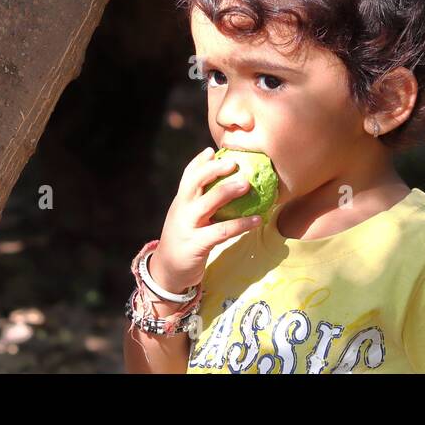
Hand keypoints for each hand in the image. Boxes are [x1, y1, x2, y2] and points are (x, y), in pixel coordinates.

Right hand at [150, 146, 263, 293]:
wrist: (167, 273)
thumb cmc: (185, 241)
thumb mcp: (187, 218)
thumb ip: (200, 202)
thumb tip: (226, 184)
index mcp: (180, 202)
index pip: (188, 176)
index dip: (199, 162)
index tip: (212, 151)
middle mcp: (182, 210)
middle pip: (195, 183)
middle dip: (214, 170)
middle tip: (234, 162)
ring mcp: (188, 227)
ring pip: (208, 203)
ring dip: (228, 191)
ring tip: (247, 184)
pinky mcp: (197, 244)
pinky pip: (222, 231)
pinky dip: (241, 224)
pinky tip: (256, 220)